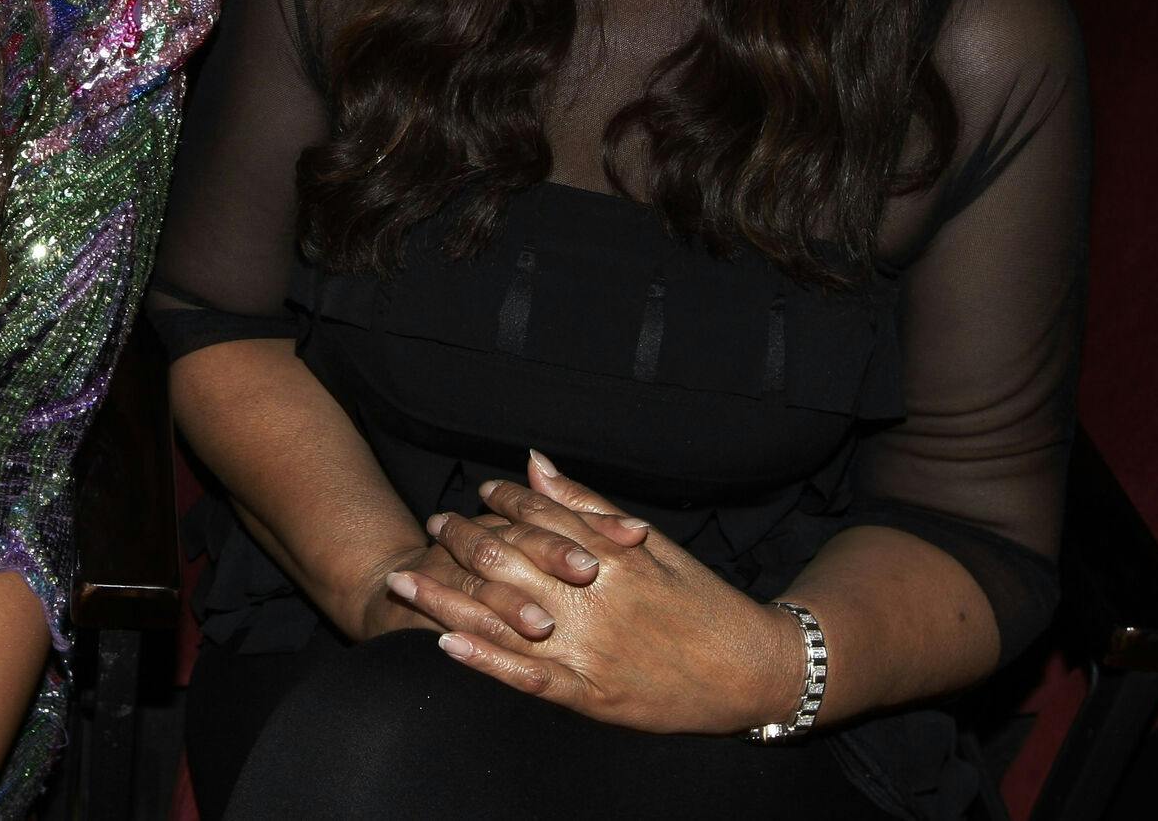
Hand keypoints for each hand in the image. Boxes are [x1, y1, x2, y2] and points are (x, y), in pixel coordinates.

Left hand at [396, 455, 806, 735]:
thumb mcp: (650, 543)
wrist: (752, 670)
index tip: (473, 492)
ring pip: (503, 620)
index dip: (501, 502)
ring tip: (405, 580)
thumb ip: (587, 505)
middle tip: (431, 526)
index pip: (538, 517)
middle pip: (508, 562)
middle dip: (462, 542)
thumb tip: (535, 462)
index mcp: (608, 555)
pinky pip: (527, 678)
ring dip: (448, 599)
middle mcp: (592, 598)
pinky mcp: (591, 696)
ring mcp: (589, 649)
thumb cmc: (701, 600)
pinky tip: (445, 645)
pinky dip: (484, 662)